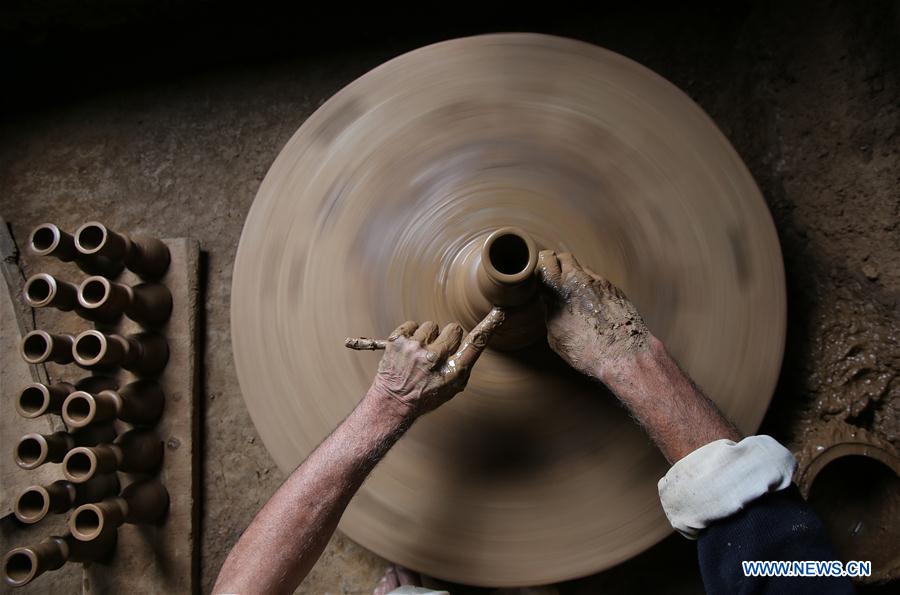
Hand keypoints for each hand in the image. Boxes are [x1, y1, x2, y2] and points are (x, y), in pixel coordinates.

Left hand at [367, 307, 504, 418]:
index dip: (488, 327)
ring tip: (418, 355)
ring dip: (427, 337)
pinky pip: (412, 324)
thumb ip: (462, 365)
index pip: (474, 344)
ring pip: (431, 325)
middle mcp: (435, 358)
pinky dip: (411, 334)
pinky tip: (407, 350)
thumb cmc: (425, 395)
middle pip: (454, 328)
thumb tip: (468, 342)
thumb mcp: (451, 388)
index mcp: (452, 372)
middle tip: (436, 354)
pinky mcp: (398, 341)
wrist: (392, 402)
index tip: (498, 312)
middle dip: (447, 338)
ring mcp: (414, 348)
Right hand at [536, 250, 649, 379]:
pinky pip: (596, 279)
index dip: (541, 267)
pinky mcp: (613, 287)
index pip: (544, 261)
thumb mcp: (556, 336)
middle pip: (563, 257)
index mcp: (558, 291)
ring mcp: (597, 281)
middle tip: (556, 279)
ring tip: (575, 294)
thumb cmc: (587, 351)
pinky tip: (592, 303)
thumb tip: (551, 305)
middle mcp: (578, 280)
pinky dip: (590, 286)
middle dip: (558, 265)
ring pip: (581, 266)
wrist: (622, 354)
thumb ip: (551, 312)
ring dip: (575, 275)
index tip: (540, 275)